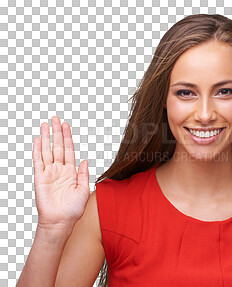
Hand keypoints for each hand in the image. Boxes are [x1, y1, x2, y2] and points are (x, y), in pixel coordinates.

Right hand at [32, 116, 89, 230]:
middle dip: (57, 132)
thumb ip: (84, 174)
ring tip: (45, 124)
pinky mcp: (40, 178)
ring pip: (47, 151)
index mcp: (71, 172)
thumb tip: (85, 160)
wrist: (61, 222)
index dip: (67, 137)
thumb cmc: (73, 209)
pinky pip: (38, 161)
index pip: (69, 150)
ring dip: (46, 137)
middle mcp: (60, 170)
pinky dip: (37, 150)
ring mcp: (49, 173)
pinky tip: (38, 140)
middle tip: (55, 118)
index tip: (66, 125)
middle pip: (57, 147)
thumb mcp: (84, 189)